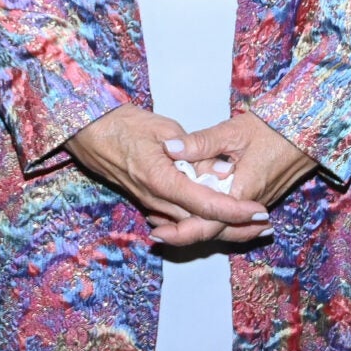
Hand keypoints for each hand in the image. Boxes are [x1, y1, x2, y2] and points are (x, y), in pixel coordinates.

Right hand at [65, 106, 273, 247]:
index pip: (206, 204)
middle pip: (202, 223)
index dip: (235, 210)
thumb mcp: (161, 128)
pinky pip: (179, 216)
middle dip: (235, 225)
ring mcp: (150, 203)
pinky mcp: (148, 201)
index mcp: (161, 180)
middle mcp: (155, 199)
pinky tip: (220, 213)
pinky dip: (202, 218)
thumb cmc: (120, 125)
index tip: (259, 211)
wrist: (86, 132)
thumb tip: (218, 169)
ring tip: (251, 221)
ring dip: (221, 224)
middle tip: (264, 223)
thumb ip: (192, 149)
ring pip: (191, 223)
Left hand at [171, 111, 317, 219]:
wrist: (309, 130)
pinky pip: (234, 219)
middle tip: (157, 233)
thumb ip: (201, 143)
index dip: (181, 231)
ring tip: (170, 227)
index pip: (209, 223)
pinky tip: (196, 214)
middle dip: (185, 234)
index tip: (158, 233)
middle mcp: (251, 205)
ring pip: (225, 227)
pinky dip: (214, 220)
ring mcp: (258, 204)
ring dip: (199, 228)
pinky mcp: (260, 199)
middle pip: (215, 231)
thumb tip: (170, 149)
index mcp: (242, 192)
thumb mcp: (234, 131)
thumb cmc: (274, 128)